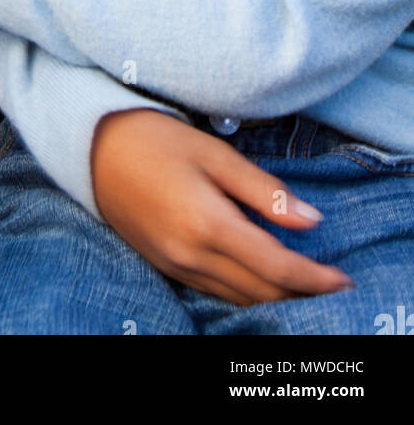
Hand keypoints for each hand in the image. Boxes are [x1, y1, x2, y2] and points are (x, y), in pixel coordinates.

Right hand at [92, 109, 353, 305]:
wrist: (93, 147)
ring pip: (239, 297)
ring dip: (275, 296)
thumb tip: (311, 221)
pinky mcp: (165, 266)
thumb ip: (264, 191)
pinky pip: (216, 291)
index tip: (343, 280)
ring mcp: (175, 265)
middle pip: (261, 291)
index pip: (276, 267)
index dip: (315, 279)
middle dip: (301, 293)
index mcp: (208, 224)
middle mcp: (191, 255)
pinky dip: (246, 292)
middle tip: (332, 284)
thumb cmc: (155, 139)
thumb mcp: (214, 153)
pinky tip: (261, 278)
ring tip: (305, 285)